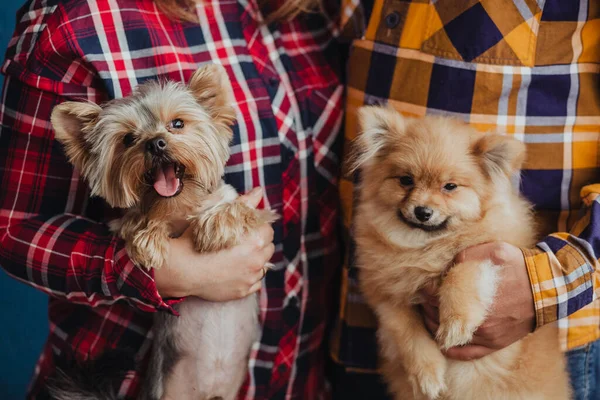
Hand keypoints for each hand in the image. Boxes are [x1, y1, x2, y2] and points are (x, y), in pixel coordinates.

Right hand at [155, 188, 274, 300]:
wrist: (182, 268)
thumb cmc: (197, 239)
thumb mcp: (219, 215)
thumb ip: (243, 203)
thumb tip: (259, 191)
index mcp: (255, 240)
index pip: (268, 230)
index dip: (257, 227)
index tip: (246, 227)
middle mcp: (257, 260)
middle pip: (268, 248)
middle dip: (259, 243)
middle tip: (242, 241)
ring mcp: (250, 278)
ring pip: (263, 266)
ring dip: (255, 260)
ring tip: (238, 256)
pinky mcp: (242, 291)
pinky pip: (255, 283)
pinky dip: (249, 277)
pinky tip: (236, 271)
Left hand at [421, 242, 535, 360]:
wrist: (548, 288)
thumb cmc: (519, 266)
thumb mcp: (492, 250)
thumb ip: (466, 256)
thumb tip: (446, 266)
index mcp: (471, 295)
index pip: (434, 296)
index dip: (426, 290)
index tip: (424, 286)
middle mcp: (476, 319)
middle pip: (437, 316)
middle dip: (428, 306)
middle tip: (425, 299)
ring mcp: (485, 335)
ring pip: (447, 335)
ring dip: (434, 324)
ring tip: (430, 314)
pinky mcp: (494, 344)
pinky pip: (465, 353)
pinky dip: (450, 348)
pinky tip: (442, 339)